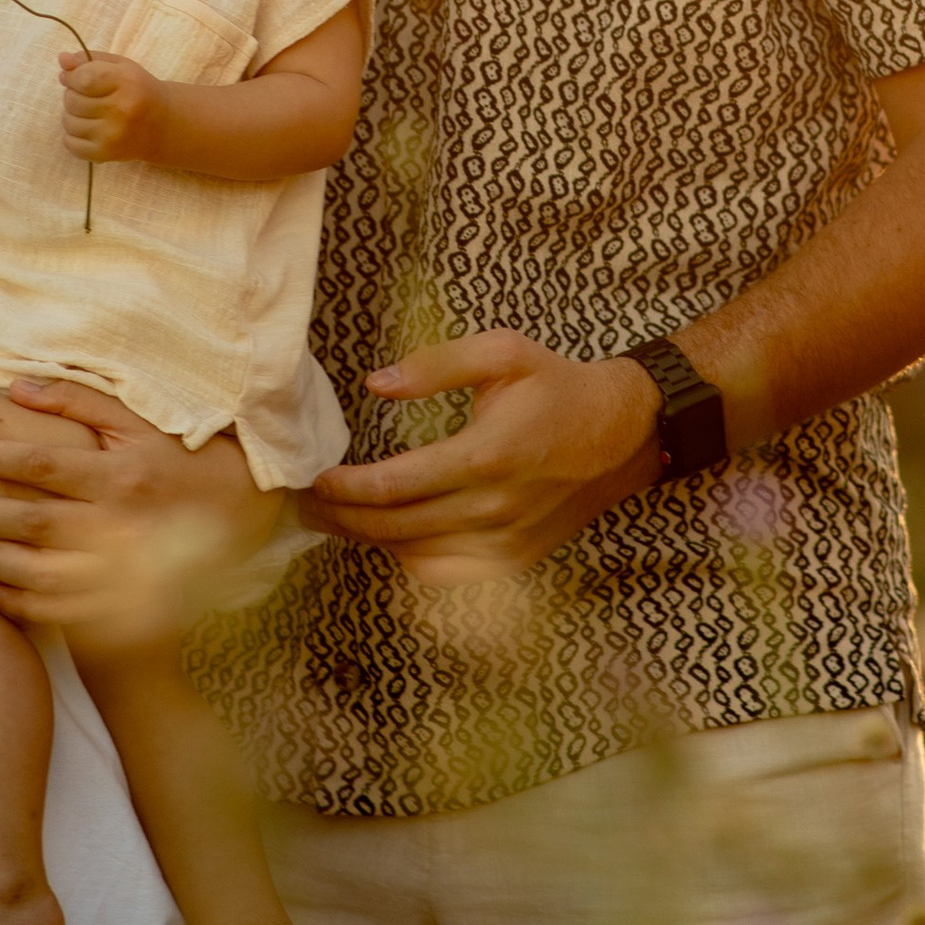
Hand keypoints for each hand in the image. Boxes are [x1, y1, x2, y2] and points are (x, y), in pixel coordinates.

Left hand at [0, 379, 280, 652]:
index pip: (43, 464)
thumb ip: (78, 403)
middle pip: (36, 519)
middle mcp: (119, 525)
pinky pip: (63, 608)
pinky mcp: (122, 602)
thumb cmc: (181, 460)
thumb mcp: (139, 423)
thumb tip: (17, 386)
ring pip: (43, 569)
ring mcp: (121, 570)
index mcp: (120, 475)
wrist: (239, 519)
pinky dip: (21, 603)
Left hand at [58, 49, 163, 166]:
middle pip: (72, 100)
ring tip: (89, 113)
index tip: (73, 77)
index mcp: (126, 83)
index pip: (83, 79)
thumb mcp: (120, 66)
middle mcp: (120, 111)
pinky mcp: (105, 154)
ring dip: (73, 115)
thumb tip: (62, 59)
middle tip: (88, 96)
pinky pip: (70, 144)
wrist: (162, 125)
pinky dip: (73, 136)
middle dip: (73, 95)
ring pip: (68, 122)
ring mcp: (112, 136)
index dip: (71, 77)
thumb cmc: (138, 89)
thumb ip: (89, 60)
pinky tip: (88, 129)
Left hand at [310, 332, 662, 581]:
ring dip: (366, 539)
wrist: (621, 434)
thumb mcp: (503, 352)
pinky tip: (386, 533)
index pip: (395, 486)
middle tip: (303, 503)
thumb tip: (375, 383)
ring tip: (333, 517)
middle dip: (339, 517)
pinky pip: (442, 572)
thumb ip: (435, 364)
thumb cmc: (558, 387)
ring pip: (412, 554)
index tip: (315, 479)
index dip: (345, 487)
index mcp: (488, 456)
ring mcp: (504, 543)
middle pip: (393, 527)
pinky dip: (406, 556)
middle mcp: (494, 509)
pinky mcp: (512, 561)